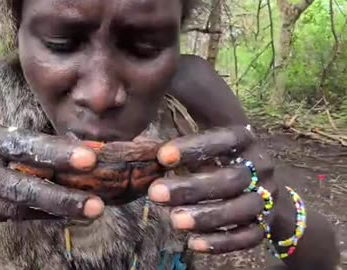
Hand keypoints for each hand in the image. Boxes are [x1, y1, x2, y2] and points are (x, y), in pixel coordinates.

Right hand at [0, 119, 104, 224]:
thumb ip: (16, 142)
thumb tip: (69, 147)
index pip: (21, 143)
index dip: (55, 152)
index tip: (90, 158)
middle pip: (18, 182)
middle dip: (60, 193)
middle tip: (95, 201)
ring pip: (15, 205)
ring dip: (55, 210)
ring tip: (88, 211)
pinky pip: (7, 217)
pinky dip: (38, 217)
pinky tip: (63, 217)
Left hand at [149, 126, 277, 253]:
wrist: (260, 186)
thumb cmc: (218, 158)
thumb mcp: (203, 141)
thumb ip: (182, 138)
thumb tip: (138, 136)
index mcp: (245, 140)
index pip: (225, 139)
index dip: (195, 147)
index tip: (162, 156)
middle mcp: (261, 167)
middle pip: (232, 178)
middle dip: (192, 187)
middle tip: (156, 193)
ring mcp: (265, 197)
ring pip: (242, 209)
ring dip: (207, 216)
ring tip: (173, 220)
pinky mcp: (266, 224)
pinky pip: (248, 237)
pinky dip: (222, 242)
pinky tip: (194, 243)